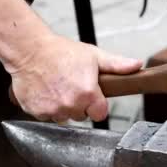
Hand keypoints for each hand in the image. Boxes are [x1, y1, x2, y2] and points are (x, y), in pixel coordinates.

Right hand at [9, 34, 141, 121]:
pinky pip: (46, 116)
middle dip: (79, 104)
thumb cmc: (61, 52)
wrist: (29, 50)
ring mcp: (53, 110)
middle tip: (72, 85)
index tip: (92, 96)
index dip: (97, 105)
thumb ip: (117, 65)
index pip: (100, 114)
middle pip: (82, 116)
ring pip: (64, 117)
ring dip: (62, 107)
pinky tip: (46, 91)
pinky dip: (46, 107)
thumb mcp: (94, 56)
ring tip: (58, 87)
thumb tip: (137, 66)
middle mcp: (70, 105)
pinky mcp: (37, 112)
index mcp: (87, 94)